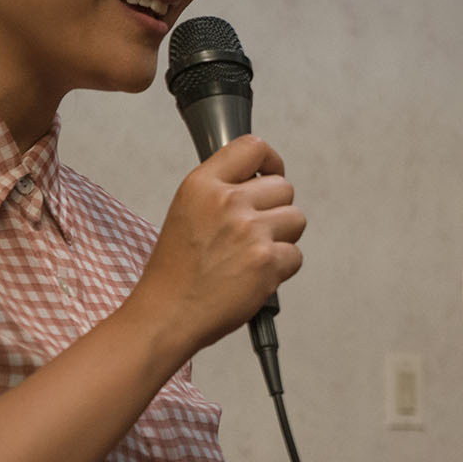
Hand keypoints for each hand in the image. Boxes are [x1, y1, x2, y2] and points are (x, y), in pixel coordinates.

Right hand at [132, 134, 304, 361]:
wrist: (167, 314)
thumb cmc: (175, 272)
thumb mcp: (186, 212)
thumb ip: (220, 192)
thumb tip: (259, 183)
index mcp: (202, 184)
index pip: (253, 147)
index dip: (271, 161)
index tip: (271, 174)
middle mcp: (227, 201)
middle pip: (284, 187)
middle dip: (276, 210)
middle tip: (254, 233)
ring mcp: (250, 230)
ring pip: (296, 220)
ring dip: (282, 239)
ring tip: (252, 256)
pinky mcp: (267, 261)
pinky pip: (295, 255)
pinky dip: (281, 269)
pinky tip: (254, 277)